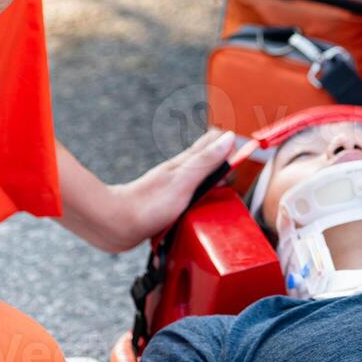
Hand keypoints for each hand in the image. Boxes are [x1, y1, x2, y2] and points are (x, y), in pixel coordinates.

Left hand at [98, 129, 237, 252]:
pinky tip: (200, 202)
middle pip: (208, 158)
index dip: (231, 146)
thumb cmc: (148, 204)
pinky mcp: (167, 203)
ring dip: (213, 175)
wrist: (117, 223)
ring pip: (199, 175)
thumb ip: (206, 161)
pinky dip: (200, 193)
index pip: (214, 142)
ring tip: (222, 179)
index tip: (244, 154)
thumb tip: (228, 138)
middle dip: (224, 159)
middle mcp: (181, 171)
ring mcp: (173, 186)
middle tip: (236, 165)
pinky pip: (190, 193)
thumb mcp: (184, 181)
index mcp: (187, 163)